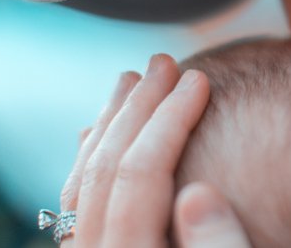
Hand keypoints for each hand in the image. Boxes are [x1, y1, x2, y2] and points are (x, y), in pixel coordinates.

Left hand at [56, 54, 251, 246]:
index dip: (170, 119)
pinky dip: (88, 159)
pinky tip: (97, 134)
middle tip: (163, 62)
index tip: (198, 79)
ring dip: (109, 124)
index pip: (142, 174)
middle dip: (137, 108)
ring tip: (130, 81)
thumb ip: (218, 246)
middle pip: (105, 170)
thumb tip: (198, 193)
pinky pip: (73, 203)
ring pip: (81, 182)